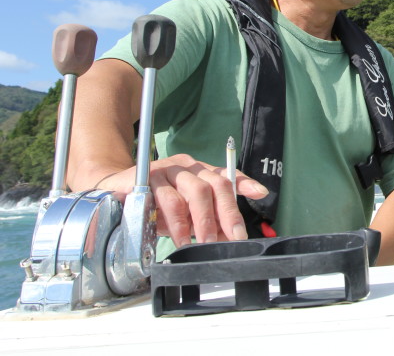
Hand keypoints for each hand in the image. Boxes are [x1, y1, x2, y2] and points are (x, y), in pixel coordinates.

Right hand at [96, 154, 268, 246]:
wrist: (115, 191)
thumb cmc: (155, 204)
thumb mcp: (186, 213)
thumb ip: (208, 221)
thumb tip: (229, 239)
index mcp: (201, 172)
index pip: (228, 175)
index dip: (245, 183)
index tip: (261, 193)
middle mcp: (188, 167)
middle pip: (216, 185)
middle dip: (227, 214)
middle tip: (232, 239)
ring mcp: (168, 170)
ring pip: (194, 191)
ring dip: (202, 221)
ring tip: (205, 244)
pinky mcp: (148, 178)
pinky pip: (167, 199)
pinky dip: (178, 221)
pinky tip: (181, 237)